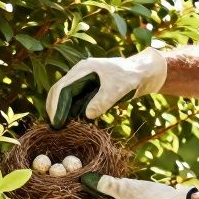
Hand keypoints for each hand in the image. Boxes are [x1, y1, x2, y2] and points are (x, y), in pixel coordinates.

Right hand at [45, 48, 166, 128]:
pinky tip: (72, 123)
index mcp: (83, 69)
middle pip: (59, 92)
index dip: (57, 106)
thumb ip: (103, 101)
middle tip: (55, 128)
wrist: (143, 72)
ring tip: (60, 128)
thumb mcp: (118, 89)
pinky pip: (75, 101)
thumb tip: (87, 115)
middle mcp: (79, 74)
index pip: (62, 88)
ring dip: (62, 111)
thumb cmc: (131, 77)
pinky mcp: (89, 89)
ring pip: (66, 97)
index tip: (57, 123)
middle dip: (55, 109)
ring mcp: (83, 81)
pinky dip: (72, 111)